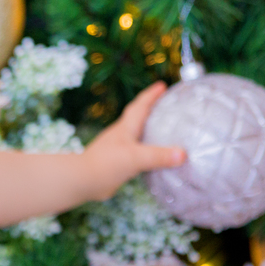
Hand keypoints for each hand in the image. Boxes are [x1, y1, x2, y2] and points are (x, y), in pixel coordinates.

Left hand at [82, 81, 185, 200]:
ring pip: (135, 134)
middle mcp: (121, 134)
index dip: (151, 94)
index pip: (140, 105)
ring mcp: (117, 148)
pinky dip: (145, 149)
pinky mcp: (115, 162)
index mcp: (125, 128)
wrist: (82, 180)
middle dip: (150, 108)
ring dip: (147, 129)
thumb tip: (183, 154)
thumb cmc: (106, 164)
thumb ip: (159, 156)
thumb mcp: (136, 158)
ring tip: (163, 130)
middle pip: (136, 116)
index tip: (162, 85)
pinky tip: (153, 157)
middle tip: (165, 104)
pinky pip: (135, 150)